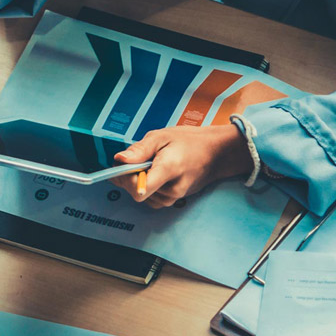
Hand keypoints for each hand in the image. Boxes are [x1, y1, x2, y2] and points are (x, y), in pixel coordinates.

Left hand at [107, 124, 251, 207]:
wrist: (217, 153)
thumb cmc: (189, 142)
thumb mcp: (161, 137)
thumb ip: (139, 150)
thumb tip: (119, 159)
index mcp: (169, 170)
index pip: (140, 190)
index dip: (125, 180)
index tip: (122, 166)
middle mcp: (173, 188)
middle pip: (138, 194)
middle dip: (130, 178)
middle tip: (137, 160)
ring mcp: (175, 196)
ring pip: (143, 196)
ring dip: (139, 182)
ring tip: (151, 164)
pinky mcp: (175, 199)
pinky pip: (152, 197)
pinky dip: (148, 186)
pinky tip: (155, 173)